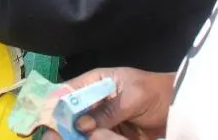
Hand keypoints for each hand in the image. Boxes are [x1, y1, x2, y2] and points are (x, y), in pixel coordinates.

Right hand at [43, 68, 174, 139]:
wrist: (177, 105)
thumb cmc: (154, 91)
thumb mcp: (133, 96)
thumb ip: (109, 110)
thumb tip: (82, 125)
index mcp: (96, 83)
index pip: (68, 91)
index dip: (53, 104)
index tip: (41, 119)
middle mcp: (94, 101)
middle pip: (70, 115)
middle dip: (59, 126)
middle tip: (51, 137)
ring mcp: (101, 120)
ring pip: (80, 130)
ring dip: (74, 136)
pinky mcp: (110, 134)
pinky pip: (95, 138)